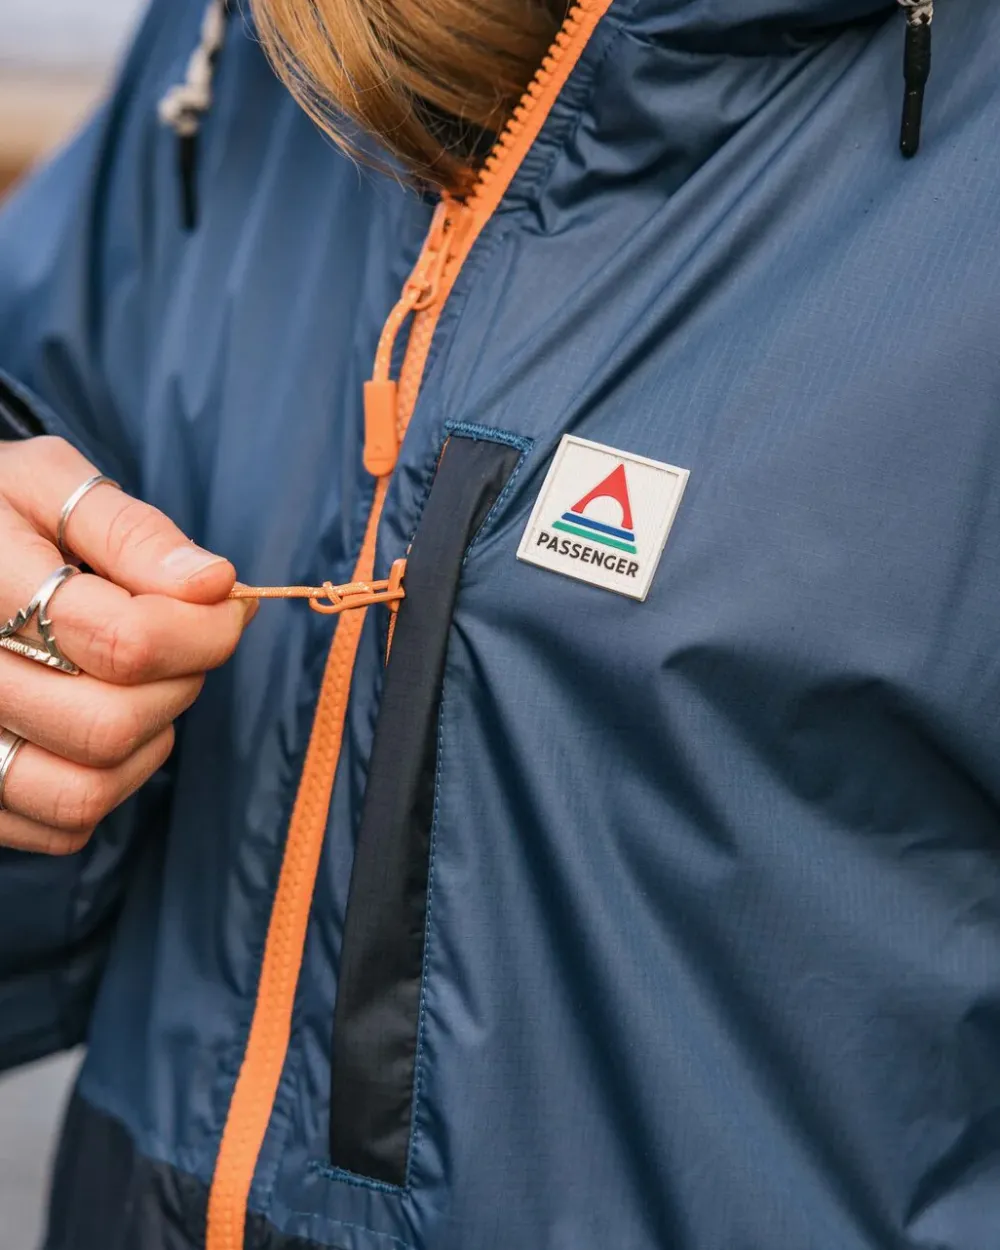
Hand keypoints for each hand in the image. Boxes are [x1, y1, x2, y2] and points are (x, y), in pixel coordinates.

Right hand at [0, 437, 254, 854]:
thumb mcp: (47, 484)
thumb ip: (131, 531)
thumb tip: (212, 584)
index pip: (124, 642)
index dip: (204, 628)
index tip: (225, 603)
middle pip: (110, 724)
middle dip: (178, 682)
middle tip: (181, 637)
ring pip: (87, 790)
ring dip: (148, 739)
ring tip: (144, 680)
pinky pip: (63, 823)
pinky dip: (114, 780)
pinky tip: (110, 717)